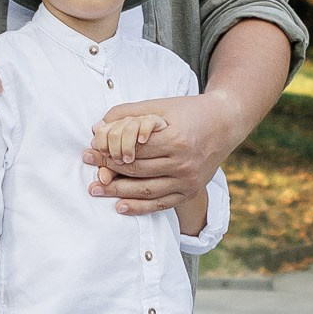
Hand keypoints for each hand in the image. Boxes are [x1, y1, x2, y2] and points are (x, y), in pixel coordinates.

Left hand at [89, 87, 238, 214]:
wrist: (224, 124)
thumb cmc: (189, 111)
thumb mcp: (160, 106)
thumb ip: (128, 114)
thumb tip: (98, 128)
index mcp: (176, 139)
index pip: (132, 150)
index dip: (107, 151)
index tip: (89, 150)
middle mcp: (184, 163)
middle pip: (136, 170)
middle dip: (107, 169)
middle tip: (88, 167)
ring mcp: (188, 180)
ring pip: (146, 190)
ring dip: (117, 192)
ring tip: (95, 190)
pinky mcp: (191, 191)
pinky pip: (161, 204)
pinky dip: (139, 208)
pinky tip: (120, 206)